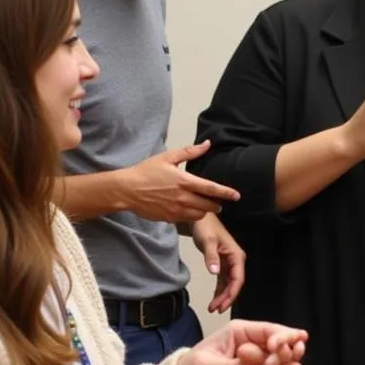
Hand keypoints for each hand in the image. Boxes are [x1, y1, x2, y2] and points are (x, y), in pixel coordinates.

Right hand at [121, 141, 240, 222]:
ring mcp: (176, 210)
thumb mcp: (168, 157)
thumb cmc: (146, 171)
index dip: (226, 193)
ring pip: (200, 215)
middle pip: (209, 206)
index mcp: (184, 181)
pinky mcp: (169, 218)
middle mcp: (182, 197)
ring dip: (205, 211)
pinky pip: (188, 220)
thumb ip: (189, 152)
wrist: (127, 190)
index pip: (211, 189)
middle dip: (216, 205)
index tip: (237, 196)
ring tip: (203, 206)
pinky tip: (189, 209)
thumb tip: (207, 144)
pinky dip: (192, 216)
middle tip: (218, 203)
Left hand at [176, 320, 306, 364]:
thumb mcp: (205, 364)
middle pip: (283, 342)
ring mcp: (258, 360)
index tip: (277, 349)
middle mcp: (254, 343)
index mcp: (241, 331)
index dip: (281, 336)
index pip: (269, 329)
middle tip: (273, 362)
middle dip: (287, 351)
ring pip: (284, 359)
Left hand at [190, 215, 245, 312]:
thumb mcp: (207, 241)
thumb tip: (215, 272)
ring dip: (222, 297)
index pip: (238, 279)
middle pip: (234, 284)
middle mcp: (236, 261)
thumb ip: (211, 256)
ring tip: (212, 308)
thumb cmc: (205, 227)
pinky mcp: (222, 264)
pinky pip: (223, 281)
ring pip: (229, 284)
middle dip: (226, 298)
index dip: (231, 294)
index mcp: (236, 256)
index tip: (223, 306)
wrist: (201, 218)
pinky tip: (213, 300)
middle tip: (215, 310)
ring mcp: (230, 263)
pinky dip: (219, 291)